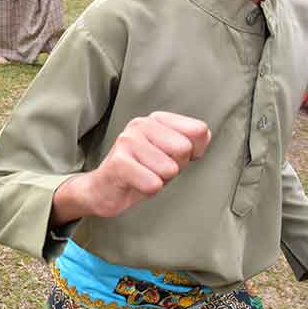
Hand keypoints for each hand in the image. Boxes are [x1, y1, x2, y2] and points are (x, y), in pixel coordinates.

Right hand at [58, 112, 210, 221]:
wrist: (104, 189)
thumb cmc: (141, 170)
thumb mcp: (170, 154)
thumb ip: (191, 141)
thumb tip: (203, 135)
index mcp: (156, 119)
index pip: (199, 131)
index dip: (193, 152)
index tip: (171, 157)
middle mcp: (140, 124)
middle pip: (184, 149)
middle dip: (175, 166)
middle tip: (155, 169)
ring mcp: (127, 141)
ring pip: (170, 169)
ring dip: (160, 180)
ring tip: (143, 175)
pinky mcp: (118, 162)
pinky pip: (153, 184)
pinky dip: (148, 189)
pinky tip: (134, 183)